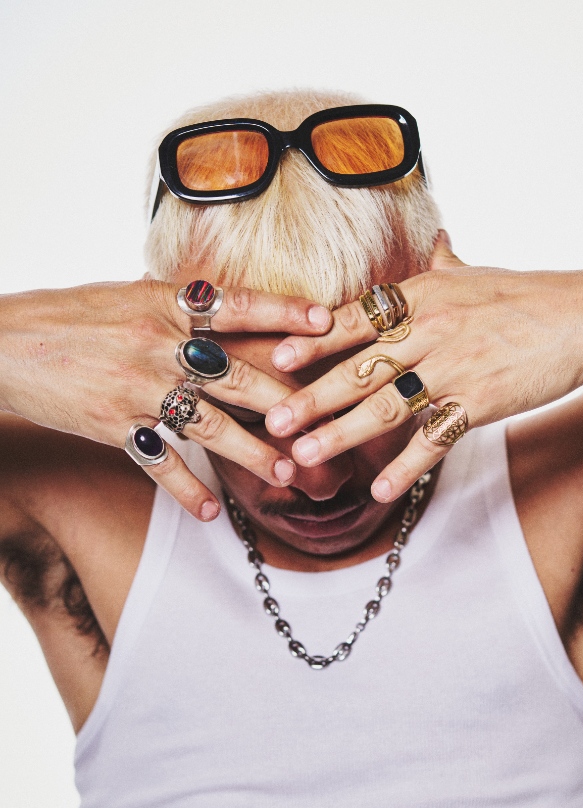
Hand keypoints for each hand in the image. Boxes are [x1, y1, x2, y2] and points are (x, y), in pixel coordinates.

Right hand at [0, 279, 332, 518]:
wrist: (0, 343)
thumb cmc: (67, 318)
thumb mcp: (124, 296)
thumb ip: (173, 306)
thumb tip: (216, 303)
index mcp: (163, 303)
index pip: (236, 305)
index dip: (283, 312)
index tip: (326, 322)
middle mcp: (155, 342)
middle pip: (237, 375)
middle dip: (286, 405)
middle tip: (325, 427)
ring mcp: (134, 384)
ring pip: (208, 424)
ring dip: (252, 454)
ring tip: (286, 475)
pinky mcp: (111, 423)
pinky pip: (158, 461)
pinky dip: (187, 488)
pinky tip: (213, 511)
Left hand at [263, 234, 582, 501]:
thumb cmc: (531, 296)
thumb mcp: (479, 274)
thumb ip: (447, 263)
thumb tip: (437, 239)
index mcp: (423, 295)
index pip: (355, 317)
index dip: (313, 339)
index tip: (279, 356)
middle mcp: (431, 328)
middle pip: (358, 367)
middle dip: (310, 396)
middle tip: (272, 420)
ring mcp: (455, 366)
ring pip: (384, 404)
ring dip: (340, 434)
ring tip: (305, 456)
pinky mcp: (481, 401)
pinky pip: (433, 439)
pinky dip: (404, 467)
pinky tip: (379, 492)